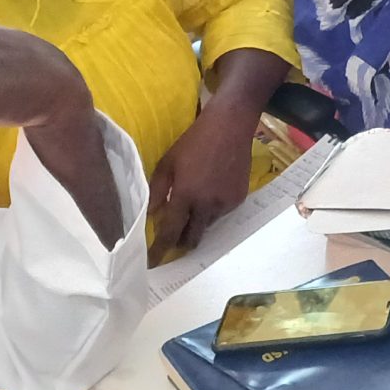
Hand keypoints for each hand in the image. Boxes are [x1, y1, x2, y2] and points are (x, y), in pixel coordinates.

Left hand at [148, 110, 254, 260]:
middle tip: (173, 238)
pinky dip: (212, 210)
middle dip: (181, 242)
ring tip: (195, 201)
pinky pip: (221, 214)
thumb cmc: (194, 141)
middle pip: (193, 238)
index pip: (170, 232)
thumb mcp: (167, 163)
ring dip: (197, 222)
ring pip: (207, 225)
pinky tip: (211, 190)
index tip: (153, 263)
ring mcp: (226, 203)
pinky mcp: (239, 199)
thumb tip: (150, 217)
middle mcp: (207, 204)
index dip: (161, 249)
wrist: (231, 126)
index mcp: (186, 195)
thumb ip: (157, 192)